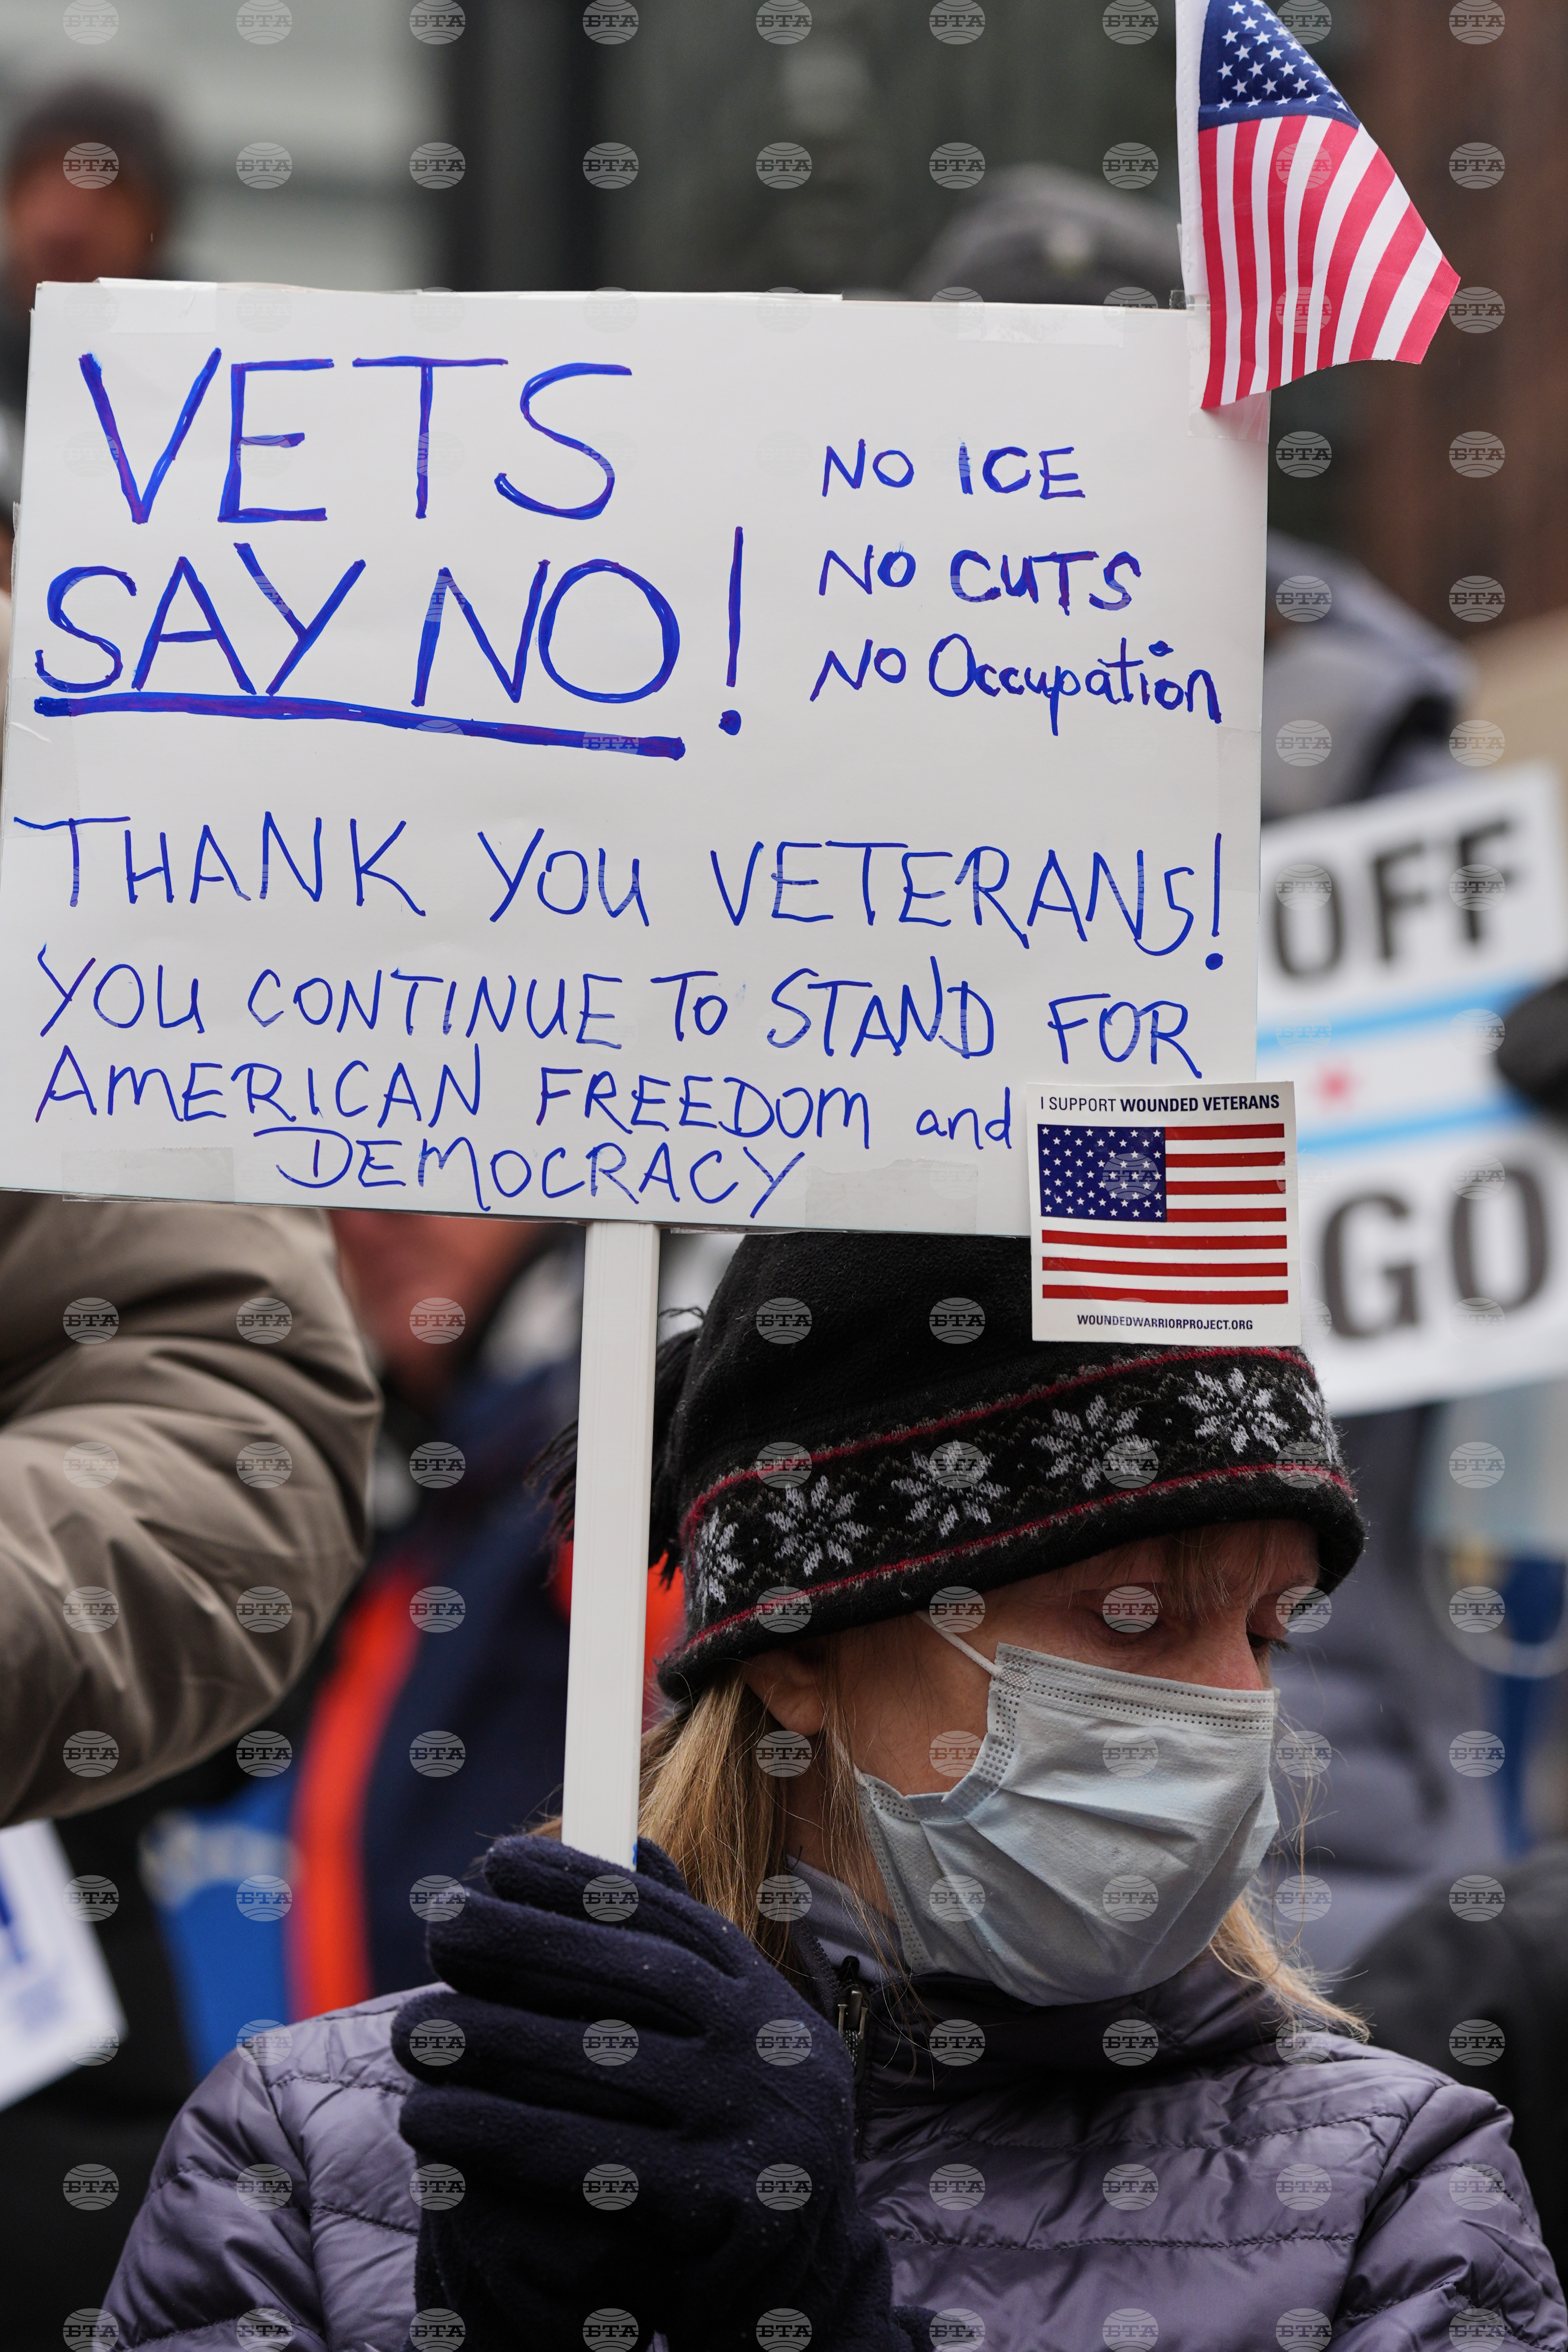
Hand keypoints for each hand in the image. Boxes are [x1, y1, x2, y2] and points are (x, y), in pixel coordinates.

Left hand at [394, 1835, 913, 2351]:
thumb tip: (623, 1840)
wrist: (803, 2289)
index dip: (579, 1881)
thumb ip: (679, 1951)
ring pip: (595, 2063)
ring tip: (408, 2028)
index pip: (666, 1916)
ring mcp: (751, 2122)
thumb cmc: (731, 2140)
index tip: (497, 1860)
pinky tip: (431, 2122)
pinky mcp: (722, 2205)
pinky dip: (499, 2138)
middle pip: (627, 1974)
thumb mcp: (730, 2034)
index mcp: (762, 1995)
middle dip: (524, 1944)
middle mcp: (767, 2044)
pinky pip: (586, 2162)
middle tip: (438, 1926)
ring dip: (489, 2042)